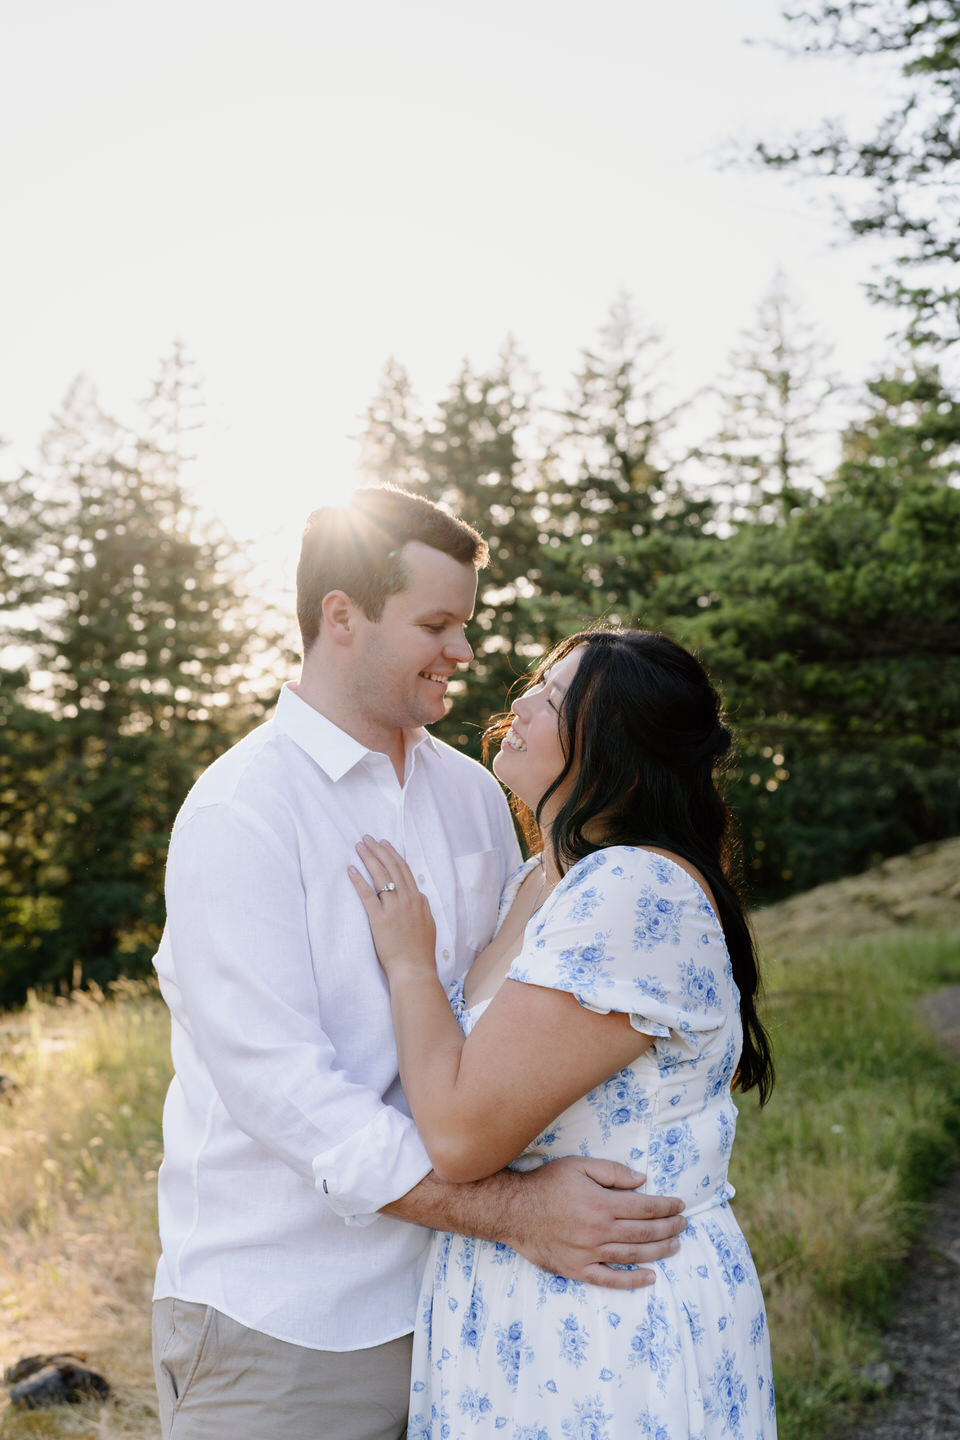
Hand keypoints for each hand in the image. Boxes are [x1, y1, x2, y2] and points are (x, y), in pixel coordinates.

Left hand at [349, 837, 436, 978]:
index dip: (393, 854)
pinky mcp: (380, 919)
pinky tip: (351, 870)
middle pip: (392, 867)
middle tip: (367, 838)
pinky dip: (359, 880)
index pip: (404, 870)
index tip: (384, 844)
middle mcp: (407, 900)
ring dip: (369, 858)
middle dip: (379, 850)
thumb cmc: (420, 951)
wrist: (415, 969)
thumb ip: (422, 907)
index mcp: (418, 899)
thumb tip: (419, 896)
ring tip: (359, 846)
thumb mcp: (428, 924)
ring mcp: (394, 908)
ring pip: (381, 876)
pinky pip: (367, 895)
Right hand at [509, 1156, 686, 1288]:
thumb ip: (612, 1172)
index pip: (644, 1207)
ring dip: (658, 1252)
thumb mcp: (579, 1165)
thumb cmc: (547, 1184)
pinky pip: (609, 1280)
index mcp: (601, 1204)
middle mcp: (599, 1231)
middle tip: (684, 1225)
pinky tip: (650, 1278)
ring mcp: (589, 1254)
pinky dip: (632, 1281)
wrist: (513, 1211)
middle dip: (668, 1228)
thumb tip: (642, 1180)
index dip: (666, 1207)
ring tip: (675, 1246)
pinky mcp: (577, 1270)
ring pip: (632, 1256)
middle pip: (644, 1233)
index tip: (680, 1205)